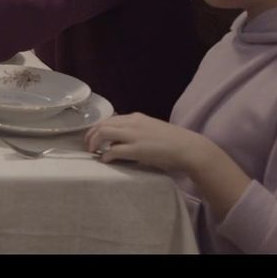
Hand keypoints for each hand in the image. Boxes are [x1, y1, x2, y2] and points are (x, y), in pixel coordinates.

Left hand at [83, 113, 211, 173]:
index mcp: (136, 117)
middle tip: (88, 146)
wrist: (188, 148)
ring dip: (94, 142)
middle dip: (91, 134)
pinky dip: (105, 154)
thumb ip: (136, 132)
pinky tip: (105, 160)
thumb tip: (120, 143)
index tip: (93, 137)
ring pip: (104, 132)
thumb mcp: (151, 130)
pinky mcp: (136, 149)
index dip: (98, 128)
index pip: (110, 119)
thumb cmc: (173, 142)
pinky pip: (113, 150)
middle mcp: (132, 123)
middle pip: (103, 124)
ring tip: (92, 151)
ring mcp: (134, 135)